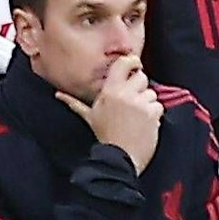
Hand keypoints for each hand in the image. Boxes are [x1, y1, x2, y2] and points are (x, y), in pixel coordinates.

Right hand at [59, 55, 161, 173]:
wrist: (119, 157)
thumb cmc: (105, 137)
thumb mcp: (89, 117)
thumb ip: (75, 103)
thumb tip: (59, 95)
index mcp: (109, 91)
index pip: (124, 64)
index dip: (132, 62)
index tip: (134, 65)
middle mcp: (124, 94)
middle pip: (141, 77)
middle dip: (140, 88)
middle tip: (133, 101)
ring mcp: (139, 103)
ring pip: (152, 93)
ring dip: (147, 103)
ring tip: (136, 117)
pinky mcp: (152, 113)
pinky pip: (159, 105)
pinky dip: (155, 114)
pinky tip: (145, 123)